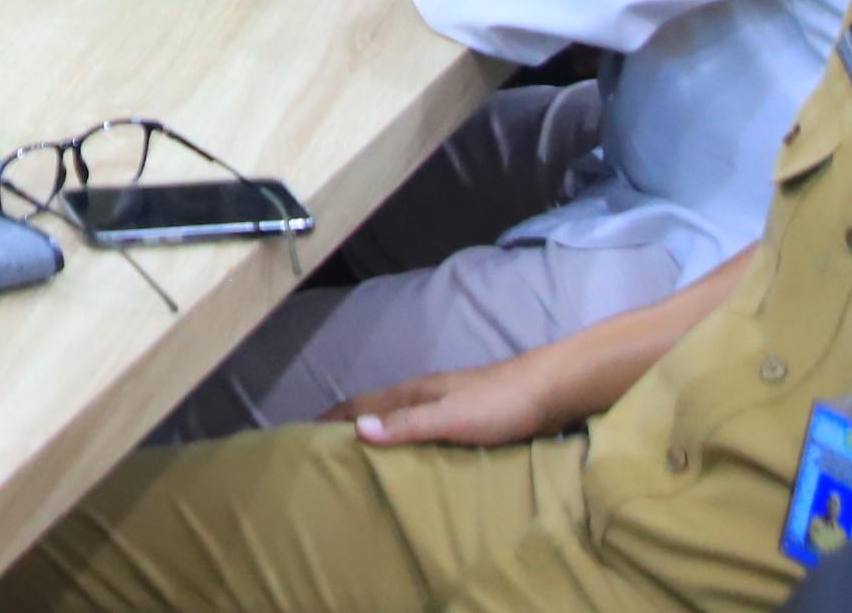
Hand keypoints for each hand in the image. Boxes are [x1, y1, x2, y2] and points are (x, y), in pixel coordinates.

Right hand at [339, 353, 566, 448]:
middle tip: (324, 453)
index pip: (360, 404)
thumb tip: (358, 429)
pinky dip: (403, 441)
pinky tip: (411, 458)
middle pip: (374, 409)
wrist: (548, 391)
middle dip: (347, 426)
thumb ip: (407, 424)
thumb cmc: (498, 404)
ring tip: (360, 459)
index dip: (331, 418)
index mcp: (413, 392)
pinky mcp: (464, 418)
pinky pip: (420, 430)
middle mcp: (422, 395)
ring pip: (398, 419)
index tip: (302, 434)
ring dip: (376, 434)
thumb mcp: (450, 418)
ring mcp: (444, 404)